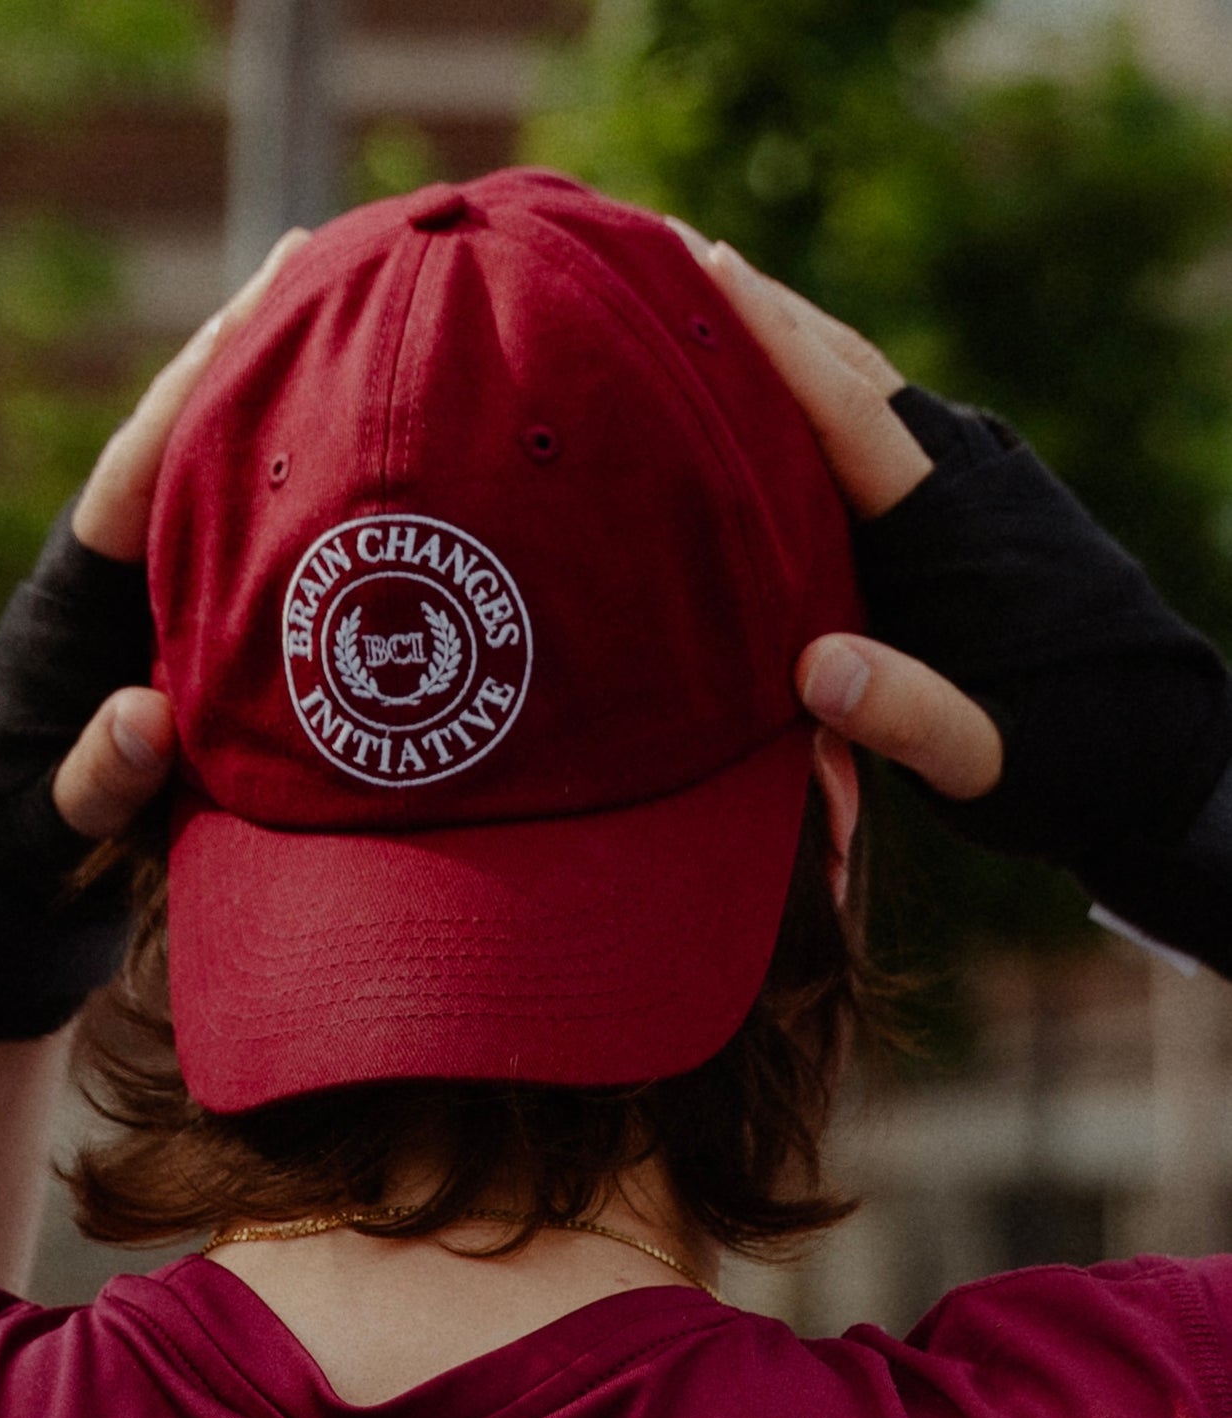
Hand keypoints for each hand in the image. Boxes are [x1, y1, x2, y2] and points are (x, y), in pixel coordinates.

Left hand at [0, 228, 311, 1037]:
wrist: (16, 909)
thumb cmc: (18, 872)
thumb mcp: (43, 840)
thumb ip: (90, 784)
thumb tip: (149, 716)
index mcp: (66, 613)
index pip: (133, 481)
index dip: (192, 392)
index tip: (258, 301)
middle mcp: (114, 590)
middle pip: (181, 451)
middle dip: (242, 357)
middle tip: (316, 258)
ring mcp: (156, 611)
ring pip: (222, 491)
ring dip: (277, 409)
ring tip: (348, 322)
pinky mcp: (193, 644)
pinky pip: (253, 554)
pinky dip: (299, 499)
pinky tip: (357, 463)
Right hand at [676, 221, 1231, 919]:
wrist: (1157, 747)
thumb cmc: (1067, 754)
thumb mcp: (990, 759)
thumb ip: (912, 715)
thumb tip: (811, 668)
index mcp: (955, 526)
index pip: (849, 415)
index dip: (774, 345)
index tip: (705, 271)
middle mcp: (958, 483)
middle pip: (848, 371)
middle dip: (762, 310)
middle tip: (670, 248)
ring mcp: (961, 488)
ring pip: (859, 388)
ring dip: (782, 336)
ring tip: (698, 292)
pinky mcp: (954, 509)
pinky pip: (866, 428)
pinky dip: (807, 388)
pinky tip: (763, 387)